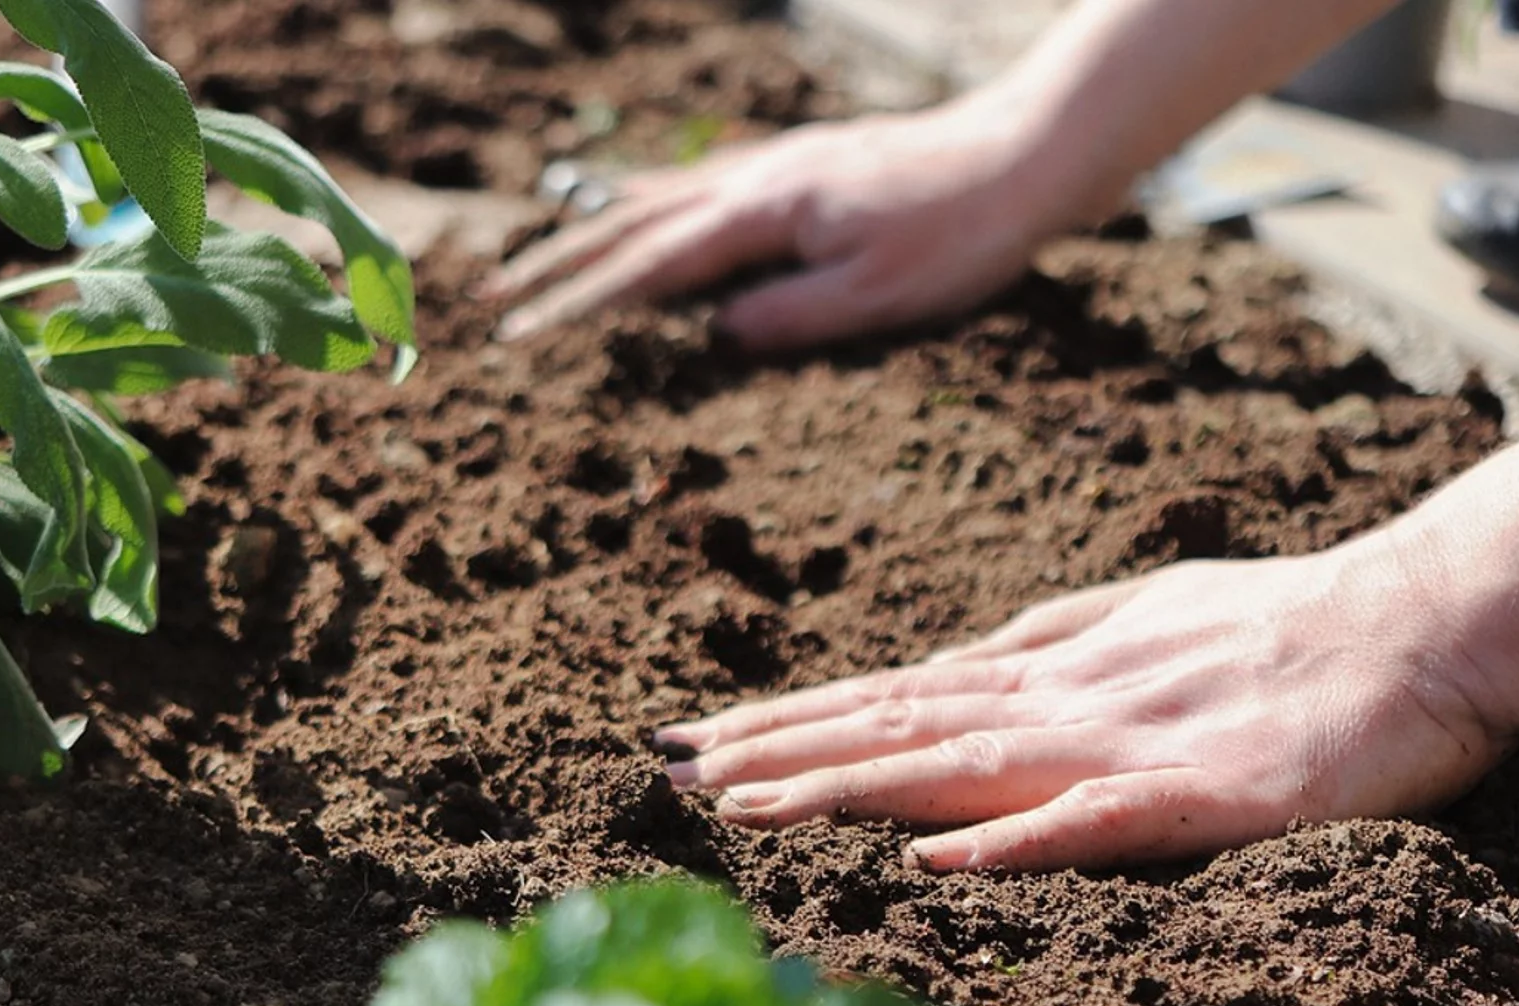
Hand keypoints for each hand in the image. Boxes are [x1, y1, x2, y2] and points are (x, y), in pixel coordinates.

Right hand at [481, 100, 1091, 349]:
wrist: (1025, 153)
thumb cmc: (962, 233)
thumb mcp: (879, 295)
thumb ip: (789, 316)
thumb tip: (714, 337)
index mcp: (766, 214)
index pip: (649, 266)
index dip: (579, 303)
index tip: (520, 333)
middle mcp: (758, 179)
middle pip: (633, 223)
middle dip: (558, 263)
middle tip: (492, 296)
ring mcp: (778, 164)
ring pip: (662, 195)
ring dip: (594, 229)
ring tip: (543, 254)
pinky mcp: (803, 164)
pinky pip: (702, 181)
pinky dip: (653, 199)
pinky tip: (645, 205)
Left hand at [656, 546, 1508, 872]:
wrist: (1422, 622)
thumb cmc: (1284, 621)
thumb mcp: (1142, 616)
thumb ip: (1048, 640)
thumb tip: (955, 660)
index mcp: (1052, 668)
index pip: (894, 696)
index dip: (791, 718)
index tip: (697, 738)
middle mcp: (1067, 699)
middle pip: (899, 726)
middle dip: (780, 749)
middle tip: (670, 769)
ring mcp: (1131, 743)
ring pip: (963, 765)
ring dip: (848, 784)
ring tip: (745, 804)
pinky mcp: (1207, 794)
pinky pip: (1097, 819)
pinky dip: (1012, 838)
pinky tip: (935, 857)